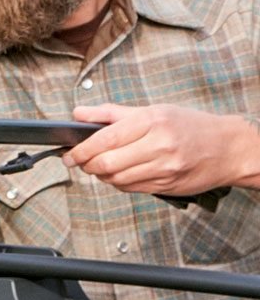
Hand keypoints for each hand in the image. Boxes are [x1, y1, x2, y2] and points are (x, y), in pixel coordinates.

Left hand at [65, 103, 245, 195]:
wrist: (230, 148)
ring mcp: (165, 169)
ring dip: (101, 175)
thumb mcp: (152, 110)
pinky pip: (132, 189)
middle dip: (87, 164)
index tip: (69, 153)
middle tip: (79, 161)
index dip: (82, 149)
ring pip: (117, 179)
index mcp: (152, 122)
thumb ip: (111, 113)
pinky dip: (118, 183)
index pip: (106, 138)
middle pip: (108, 162)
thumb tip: (78, 114)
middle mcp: (159, 146)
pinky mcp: (168, 187)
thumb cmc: (190, 126)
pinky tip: (118, 174)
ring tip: (99, 166)